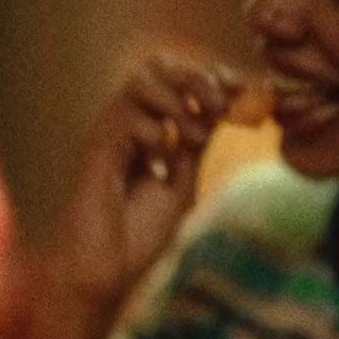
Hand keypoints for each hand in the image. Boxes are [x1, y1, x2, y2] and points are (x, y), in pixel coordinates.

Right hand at [54, 52, 242, 308]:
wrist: (104, 272)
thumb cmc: (135, 235)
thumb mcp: (180, 185)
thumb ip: (194, 147)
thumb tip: (218, 113)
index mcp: (146, 129)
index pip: (175, 80)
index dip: (209, 76)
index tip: (241, 86)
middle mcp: (125, 125)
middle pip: (157, 66)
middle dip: (195, 78)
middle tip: (219, 103)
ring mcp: (109, 136)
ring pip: (139, 81)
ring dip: (175, 101)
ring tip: (189, 138)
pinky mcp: (97, 153)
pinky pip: (126, 118)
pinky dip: (154, 133)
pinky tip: (160, 164)